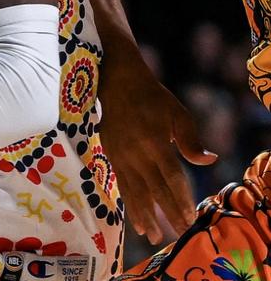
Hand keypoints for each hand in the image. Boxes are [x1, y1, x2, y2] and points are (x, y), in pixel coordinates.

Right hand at [100, 61, 215, 243]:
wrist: (117, 83)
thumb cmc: (152, 97)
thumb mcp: (177, 113)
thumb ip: (191, 140)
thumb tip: (209, 160)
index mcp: (155, 142)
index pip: (172, 178)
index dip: (181, 200)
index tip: (190, 218)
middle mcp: (137, 153)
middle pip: (154, 190)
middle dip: (167, 214)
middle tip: (178, 233)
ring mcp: (121, 155)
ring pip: (134, 191)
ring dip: (143, 215)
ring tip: (151, 236)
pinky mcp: (111, 155)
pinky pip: (121, 184)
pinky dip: (128, 203)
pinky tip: (134, 217)